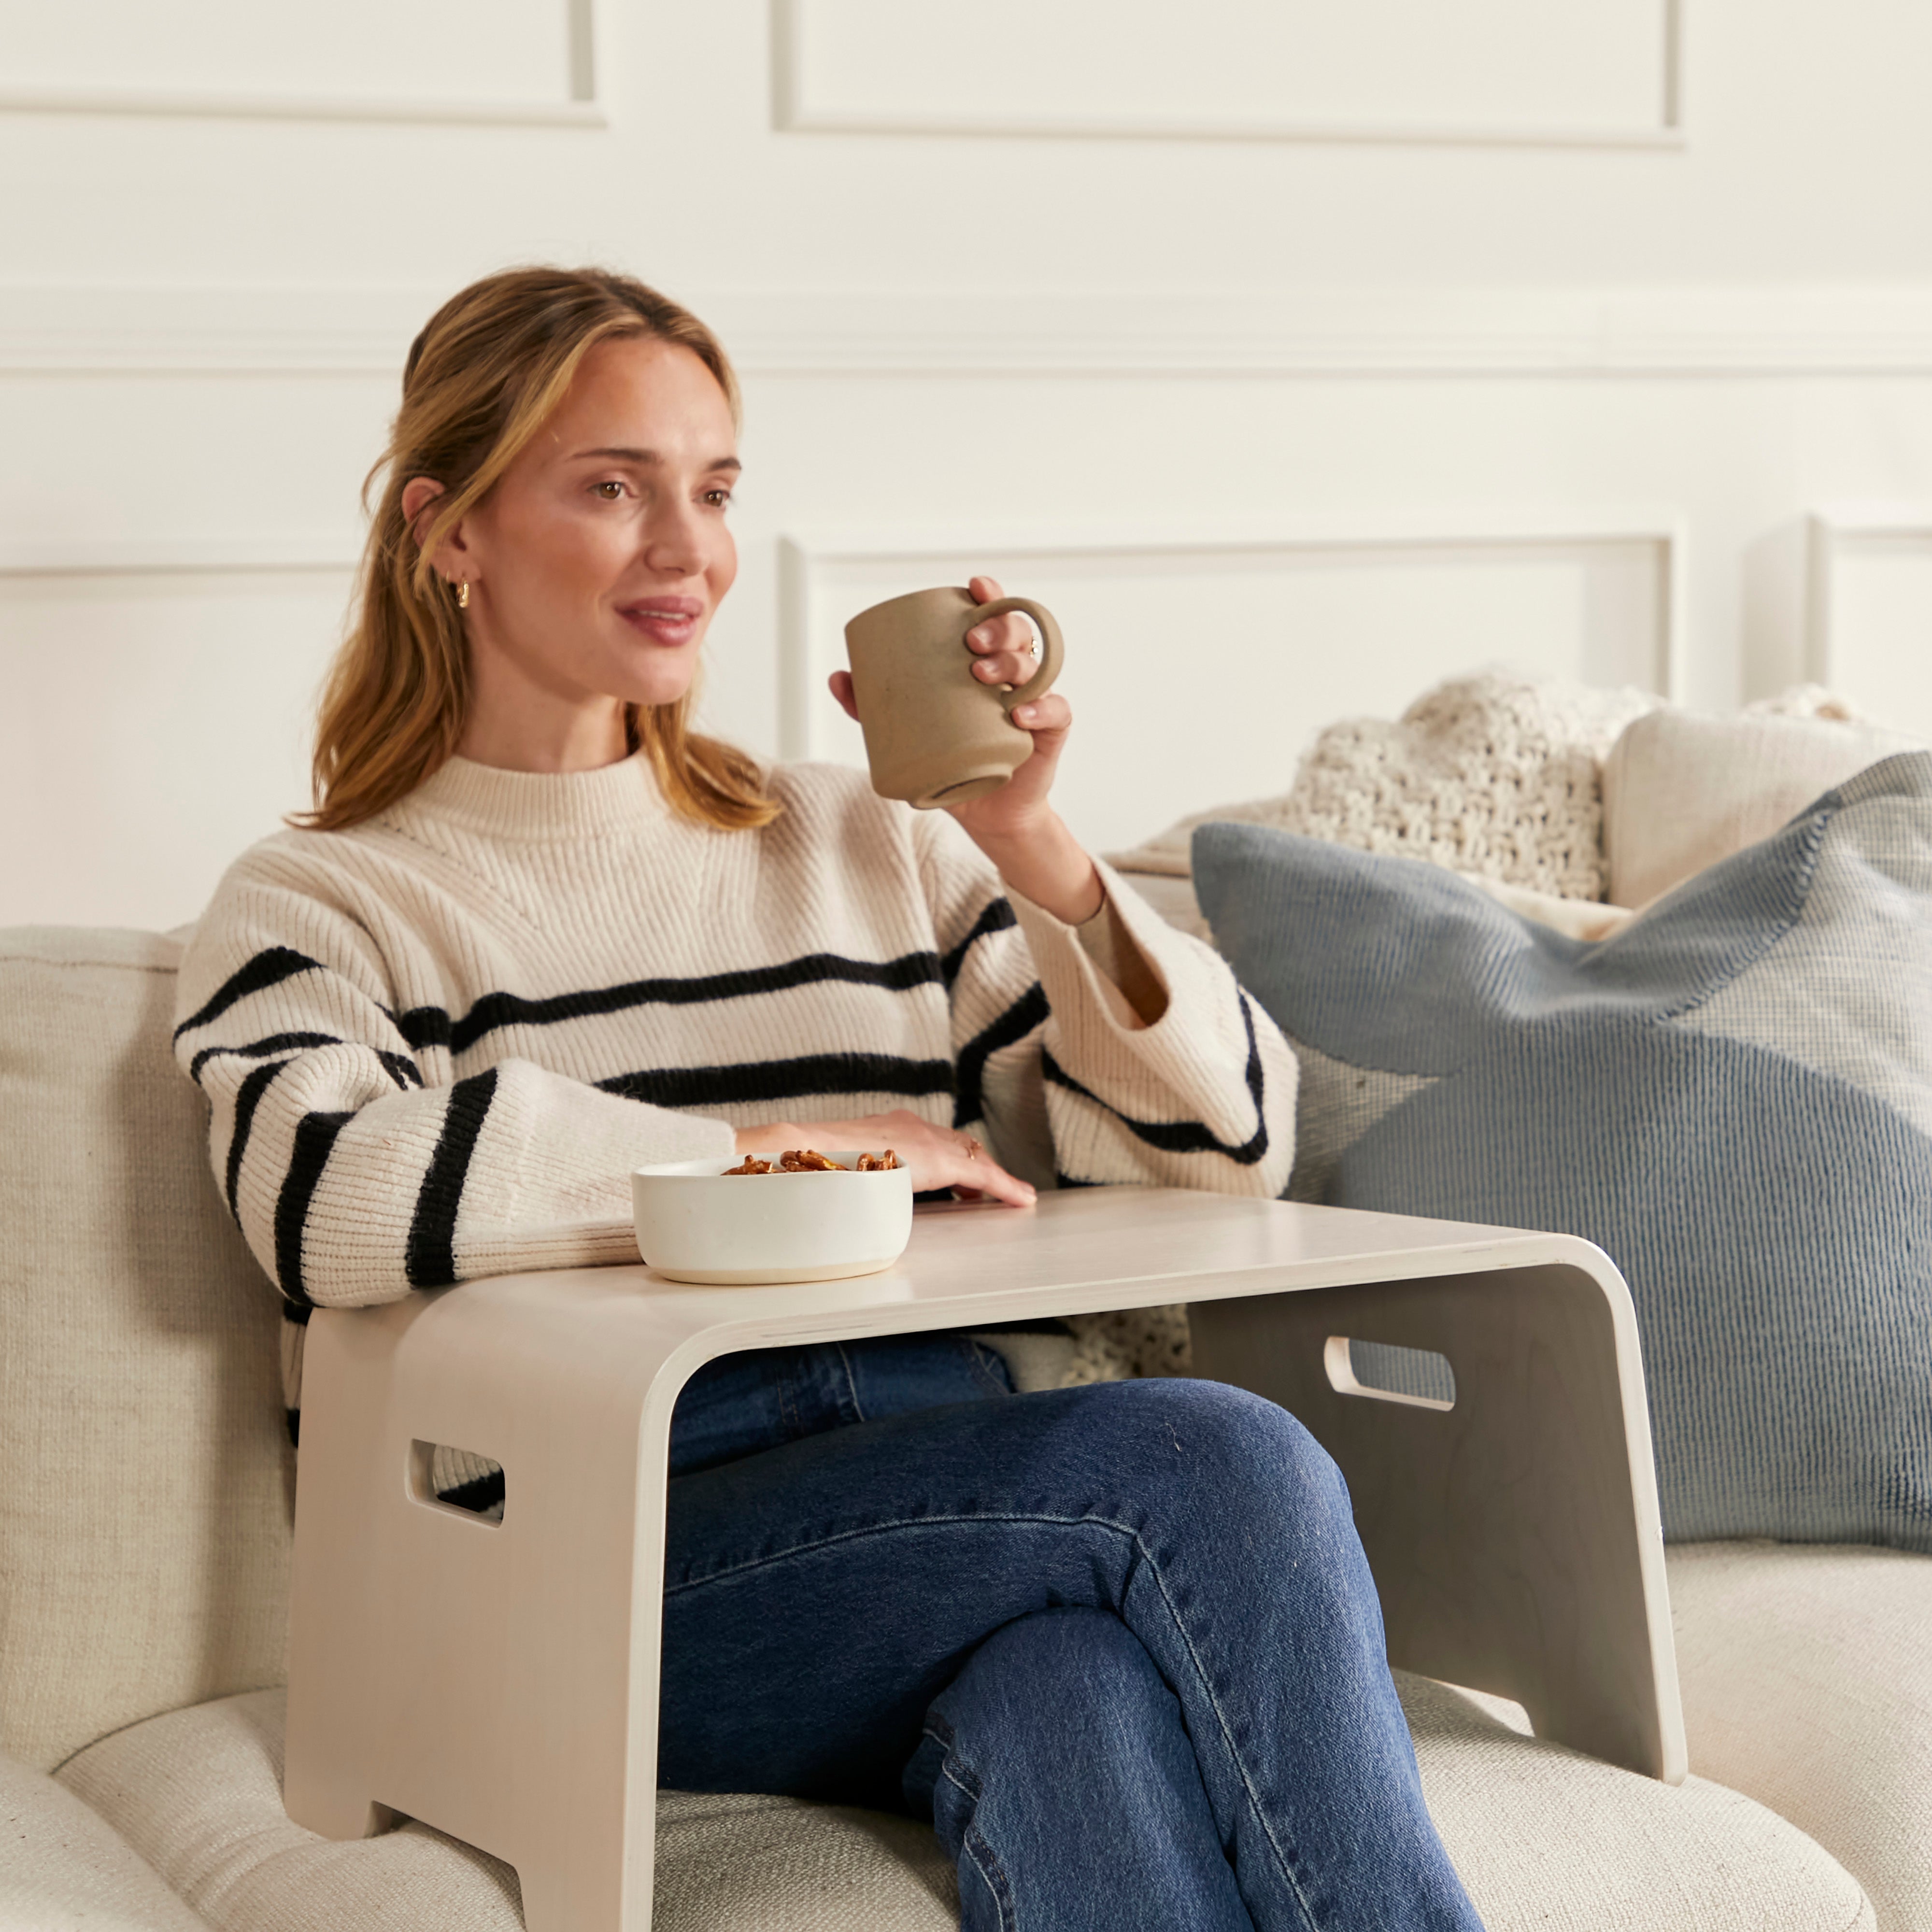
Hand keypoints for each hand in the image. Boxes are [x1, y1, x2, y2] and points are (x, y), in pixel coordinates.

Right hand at [733, 1110, 1035, 1207]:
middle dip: (975, 1165)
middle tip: (987, 1189)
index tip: (958, 1178)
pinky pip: (982, 1174)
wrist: (806, 1154)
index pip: (928, 1140)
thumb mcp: (839, 1172)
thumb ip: (852, 1181)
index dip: (949, 1157)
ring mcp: (924, 1138)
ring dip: (993, 1177)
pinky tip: (1019, 1198)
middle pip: (956, 1145)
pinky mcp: (939, 1157)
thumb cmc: (812, 1167)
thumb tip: (841, 1205)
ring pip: (972, 1157)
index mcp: (884, 1129)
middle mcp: (907, 1126)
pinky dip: (1003, 1186)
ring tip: (1013, 1196)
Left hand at [828, 574, 1071, 842]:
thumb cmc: (951, 762)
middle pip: (1018, 633)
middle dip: (998, 626)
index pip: (995, 616)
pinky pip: (1056, 712)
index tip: (973, 588)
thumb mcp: (907, 734)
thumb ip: (874, 707)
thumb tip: (837, 678)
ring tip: (983, 673)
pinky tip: (1020, 714)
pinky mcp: (1050, 733)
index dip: (990, 595)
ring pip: (1035, 667)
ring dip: (1012, 662)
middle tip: (970, 640)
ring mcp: (1035, 701)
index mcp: (986, 662)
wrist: (985, 813)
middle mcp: (1015, 675)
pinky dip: (1041, 709)